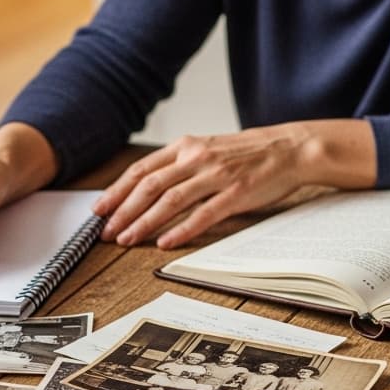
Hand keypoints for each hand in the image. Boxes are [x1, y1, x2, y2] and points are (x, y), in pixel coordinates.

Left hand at [96, 120, 373, 248]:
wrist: (290, 148)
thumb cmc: (248, 154)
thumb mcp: (209, 148)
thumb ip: (181, 164)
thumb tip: (148, 187)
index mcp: (187, 146)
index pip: (142, 169)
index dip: (117, 190)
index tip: (99, 209)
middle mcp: (197, 157)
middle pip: (150, 186)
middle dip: (123, 211)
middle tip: (106, 232)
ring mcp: (216, 175)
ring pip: (170, 201)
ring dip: (144, 222)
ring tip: (128, 239)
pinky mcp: (236, 193)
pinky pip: (203, 214)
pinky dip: (181, 230)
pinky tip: (165, 243)